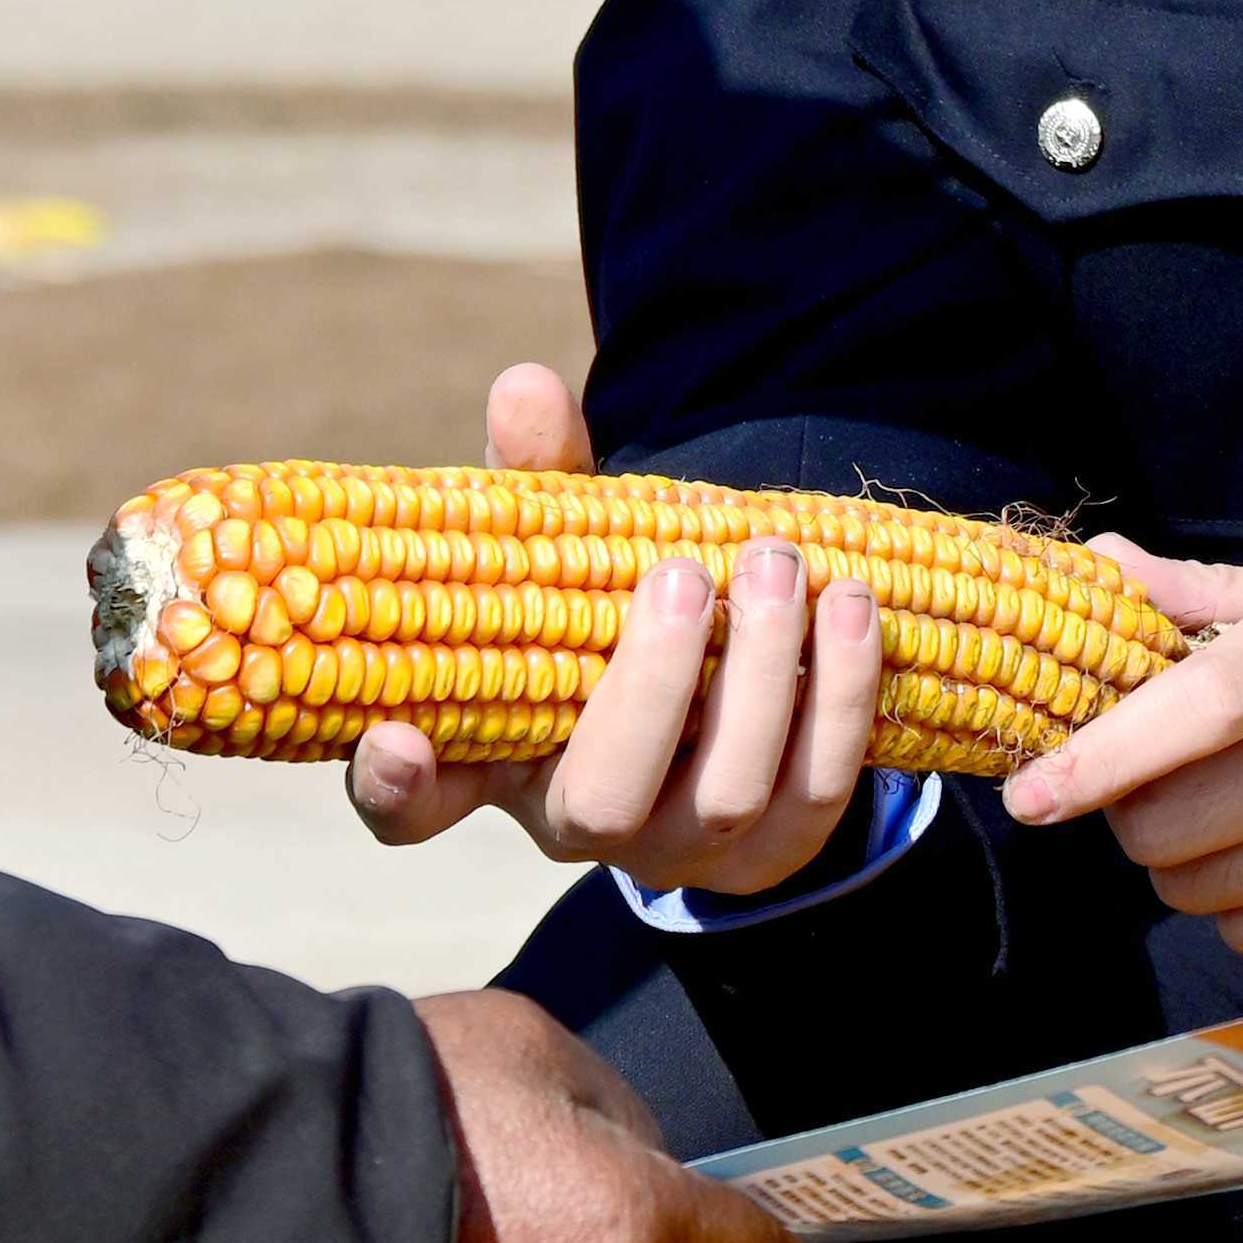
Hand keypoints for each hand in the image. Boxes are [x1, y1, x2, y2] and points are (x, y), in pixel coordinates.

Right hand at [342, 363, 892, 903]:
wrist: (726, 673)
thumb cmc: (611, 601)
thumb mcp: (563, 538)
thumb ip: (538, 473)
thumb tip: (527, 390)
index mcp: (494, 756)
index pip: (413, 807)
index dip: (394, 789)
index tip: (396, 739)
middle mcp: (580, 825)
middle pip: (603, 804)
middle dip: (651, 687)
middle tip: (682, 574)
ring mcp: (681, 850)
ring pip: (725, 798)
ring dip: (762, 677)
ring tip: (777, 564)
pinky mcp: (777, 853)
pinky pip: (817, 797)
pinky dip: (839, 697)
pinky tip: (849, 605)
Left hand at [994, 546, 1242, 962]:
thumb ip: (1211, 593)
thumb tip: (1098, 567)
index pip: (1192, 710)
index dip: (1098, 760)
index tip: (1030, 797)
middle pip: (1175, 824)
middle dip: (1131, 816)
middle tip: (1150, 789)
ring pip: (1206, 891)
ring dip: (1182, 865)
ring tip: (1223, 817)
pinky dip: (1240, 908)